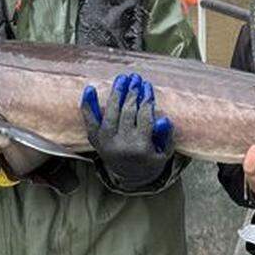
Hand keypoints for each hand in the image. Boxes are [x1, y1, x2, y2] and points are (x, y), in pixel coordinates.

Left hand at [80, 73, 174, 190]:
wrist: (130, 177)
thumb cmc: (150, 160)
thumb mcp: (164, 152)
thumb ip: (166, 136)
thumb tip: (163, 119)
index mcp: (141, 147)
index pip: (144, 116)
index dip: (146, 99)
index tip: (148, 86)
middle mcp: (122, 144)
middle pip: (127, 112)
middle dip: (132, 92)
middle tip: (135, 78)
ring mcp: (106, 142)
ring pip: (111, 112)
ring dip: (116, 93)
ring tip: (122, 79)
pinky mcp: (96, 140)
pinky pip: (90, 121)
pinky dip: (88, 105)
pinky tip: (90, 89)